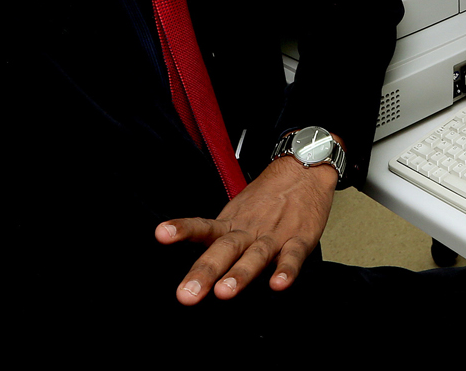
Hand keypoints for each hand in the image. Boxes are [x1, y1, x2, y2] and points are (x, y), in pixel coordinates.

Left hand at [155, 155, 337, 304]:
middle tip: (187, 294)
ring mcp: (274, 235)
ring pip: (256, 256)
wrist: (304, 170)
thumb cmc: (269, 198)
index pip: (203, 226)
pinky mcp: (300, 239)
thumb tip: (197, 267)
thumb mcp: (239, 213)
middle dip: (205, 272)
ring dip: (239, 274)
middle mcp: (249, 230)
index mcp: (232, 223)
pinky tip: (278, 284)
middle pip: (224, 249)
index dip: (182, 230)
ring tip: (224, 292)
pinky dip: (286, 270)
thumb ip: (221, 239)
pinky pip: (293, 256)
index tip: (161, 234)